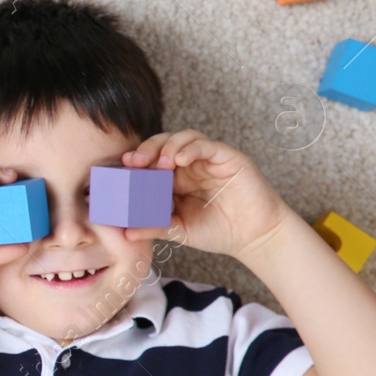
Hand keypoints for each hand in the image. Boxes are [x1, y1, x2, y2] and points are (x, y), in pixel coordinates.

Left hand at [119, 130, 294, 259]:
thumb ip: (154, 227)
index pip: (152, 161)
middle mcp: (191, 165)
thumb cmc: (218, 232)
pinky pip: (207, 145)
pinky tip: (180, 160)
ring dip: (168, 146)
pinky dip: (192, 148)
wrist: (254, 237)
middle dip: (147, 149)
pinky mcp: (228, 158)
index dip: (137, 161)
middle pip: (164, 144)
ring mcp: (209, 159)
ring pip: (185, 138)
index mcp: (176, 179)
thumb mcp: (179, 230)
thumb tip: (125, 233)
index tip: (122, 168)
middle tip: (134, 162)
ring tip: (160, 163)